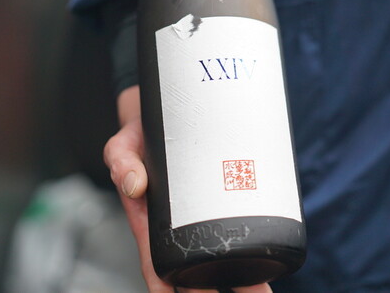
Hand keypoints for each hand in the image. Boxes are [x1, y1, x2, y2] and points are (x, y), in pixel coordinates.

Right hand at [104, 85, 271, 292]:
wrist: (161, 112)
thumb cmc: (139, 134)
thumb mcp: (123, 146)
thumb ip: (122, 162)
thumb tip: (134, 184)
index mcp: (148, 218)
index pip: (158, 261)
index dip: (170, 284)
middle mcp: (173, 221)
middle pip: (194, 263)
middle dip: (215, 284)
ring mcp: (194, 210)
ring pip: (216, 248)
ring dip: (240, 270)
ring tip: (263, 287)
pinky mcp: (213, 194)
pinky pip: (230, 219)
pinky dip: (247, 237)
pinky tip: (267, 246)